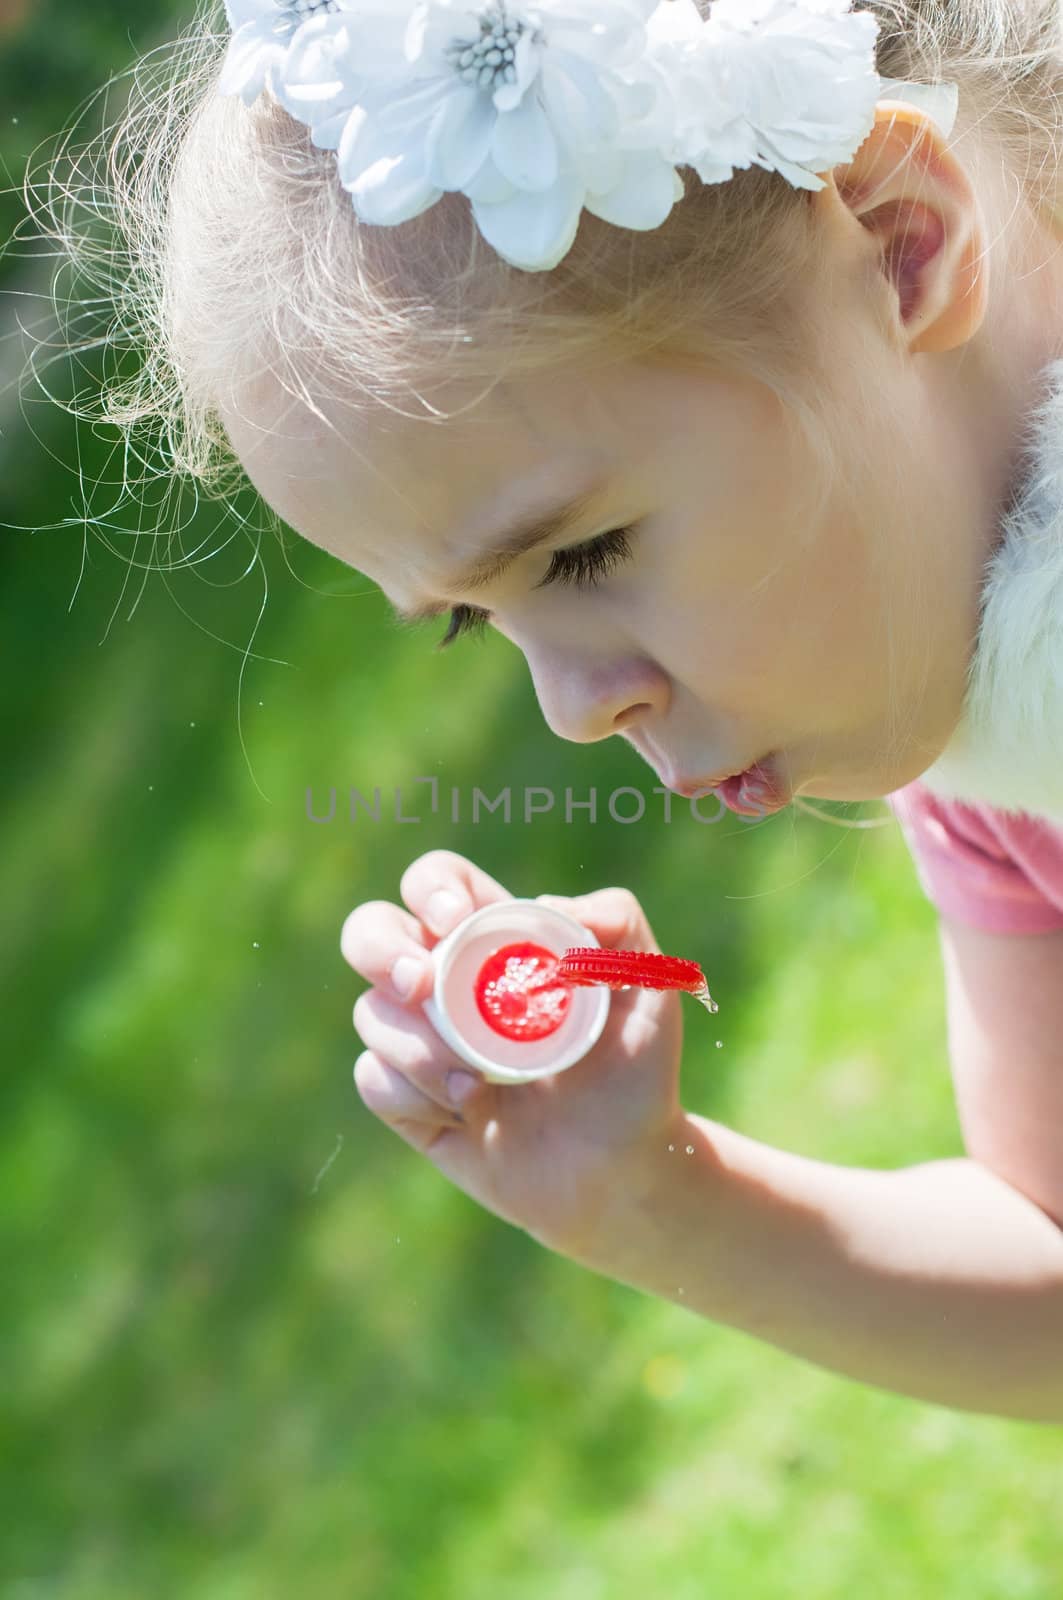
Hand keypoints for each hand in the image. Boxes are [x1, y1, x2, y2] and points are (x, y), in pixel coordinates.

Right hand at [341, 850, 684, 1261]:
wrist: (621, 1170)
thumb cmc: (637, 1070)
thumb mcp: (650, 986)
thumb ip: (617, 922)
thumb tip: (544, 905)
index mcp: (494, 939)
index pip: (438, 883)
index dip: (433, 888)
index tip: (458, 923)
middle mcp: (446, 982)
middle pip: (370, 932)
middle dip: (380, 950)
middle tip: (422, 986)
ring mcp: (420, 1040)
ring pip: (372, 1012)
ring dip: (417, 1047)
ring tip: (477, 1087)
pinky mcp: (408, 1101)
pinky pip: (373, 1079)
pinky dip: (412, 1095)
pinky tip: (465, 1116)